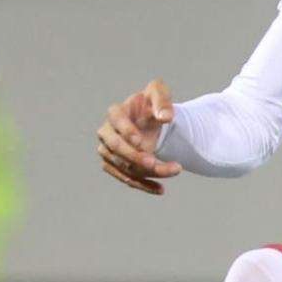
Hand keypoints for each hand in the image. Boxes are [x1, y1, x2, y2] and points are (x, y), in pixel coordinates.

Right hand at [97, 79, 182, 194]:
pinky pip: (127, 178)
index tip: (140, 142)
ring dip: (148, 172)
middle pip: (117, 148)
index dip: (126, 132)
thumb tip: (166, 117)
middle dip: (135, 157)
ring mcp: (108, 151)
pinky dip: (144, 185)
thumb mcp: (159, 92)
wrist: (146, 117)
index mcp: (116, 112)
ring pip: (124, 166)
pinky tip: (160, 189)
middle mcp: (106, 132)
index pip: (116, 121)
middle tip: (154, 162)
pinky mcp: (114, 165)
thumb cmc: (150, 102)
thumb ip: (163, 101)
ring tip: (174, 170)